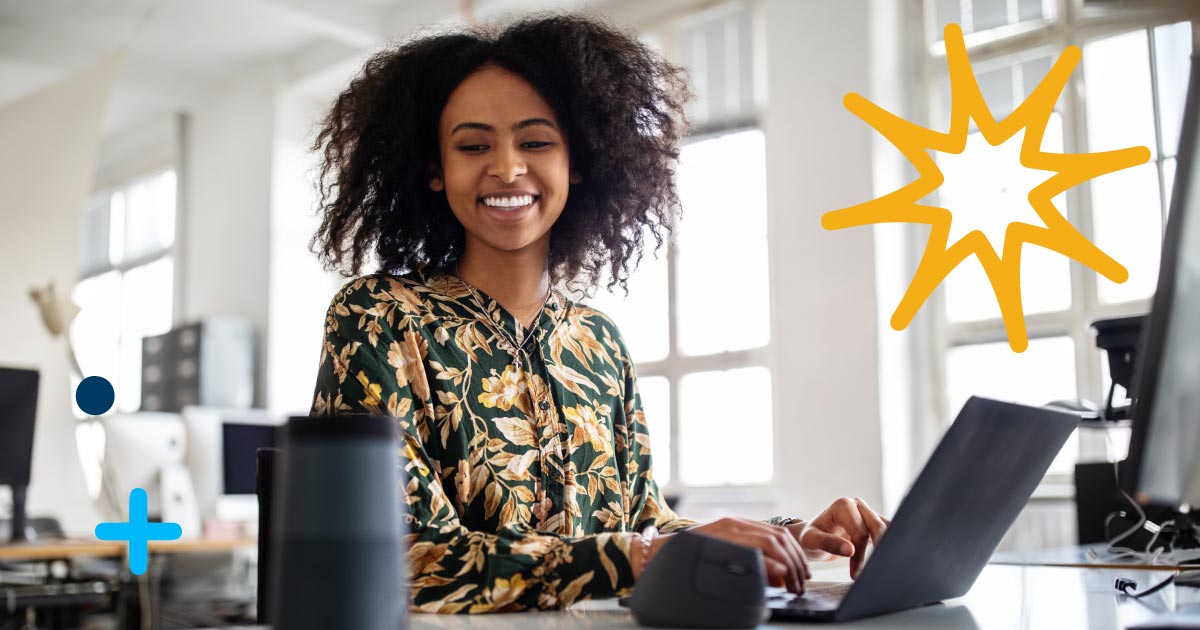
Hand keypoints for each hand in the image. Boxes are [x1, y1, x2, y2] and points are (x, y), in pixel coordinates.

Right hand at [642, 517, 810, 593]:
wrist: (654, 556)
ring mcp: (727, 531)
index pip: (775, 533)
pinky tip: (778, 576)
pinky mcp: (721, 542)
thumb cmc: (685, 561)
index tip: (801, 571)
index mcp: (735, 524)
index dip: (794, 552)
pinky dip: (771, 564)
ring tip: (793, 585)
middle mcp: (734, 524)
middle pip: (778, 537)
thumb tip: (773, 576)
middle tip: (802, 582)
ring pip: (772, 542)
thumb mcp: (718, 555)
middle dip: (796, 560)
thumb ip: (742, 560)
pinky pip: (754, 551)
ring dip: (788, 565)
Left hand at [788, 498, 888, 579]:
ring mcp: (867, 512)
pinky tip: (884, 562)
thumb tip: (850, 550)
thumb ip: (828, 543)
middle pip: (877, 528)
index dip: (859, 554)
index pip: (860, 532)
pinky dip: (889, 546)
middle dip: (876, 553)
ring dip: (885, 549)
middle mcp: (857, 504)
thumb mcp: (812, 540)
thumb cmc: (810, 537)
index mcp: (842, 505)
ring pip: (887, 530)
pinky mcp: (874, 522)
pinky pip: (889, 532)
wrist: (813, 536)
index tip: (856, 574)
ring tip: (879, 569)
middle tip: (871, 574)